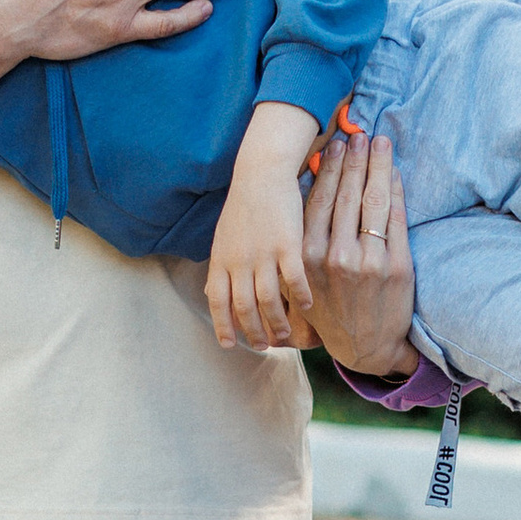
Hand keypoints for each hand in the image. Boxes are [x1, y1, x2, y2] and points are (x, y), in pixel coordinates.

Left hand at [206, 103, 321, 348]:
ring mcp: (263, 253)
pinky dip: (301, 297)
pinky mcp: (287, 244)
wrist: (261, 173)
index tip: (229, 346)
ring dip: (278, 322)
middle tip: (265, 346)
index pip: (218, 301)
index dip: (222, 326)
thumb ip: (220, 267)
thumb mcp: (223, 238)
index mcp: (221, 259)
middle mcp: (239, 260)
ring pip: (269, 300)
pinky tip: (308, 307)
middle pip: (245, 308)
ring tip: (286, 335)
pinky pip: (295, 280)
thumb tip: (212, 292)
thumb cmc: (243, 205)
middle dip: (254, 332)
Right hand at [296, 129, 416, 377]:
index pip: (318, 200)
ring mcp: (368, 261)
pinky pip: (397, 218)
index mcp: (306, 257)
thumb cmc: (332, 309)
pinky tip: (395, 173)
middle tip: (358, 132)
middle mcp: (334, 257)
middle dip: (354, 159)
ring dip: (376, 166)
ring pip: (372, 200)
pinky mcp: (397, 266)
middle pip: (346, 194)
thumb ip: (305, 239)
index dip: (329, 168)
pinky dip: (396, 191)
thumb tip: (311, 190)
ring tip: (378, 142)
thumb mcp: (306, 278)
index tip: (334, 144)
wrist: (366, 348)